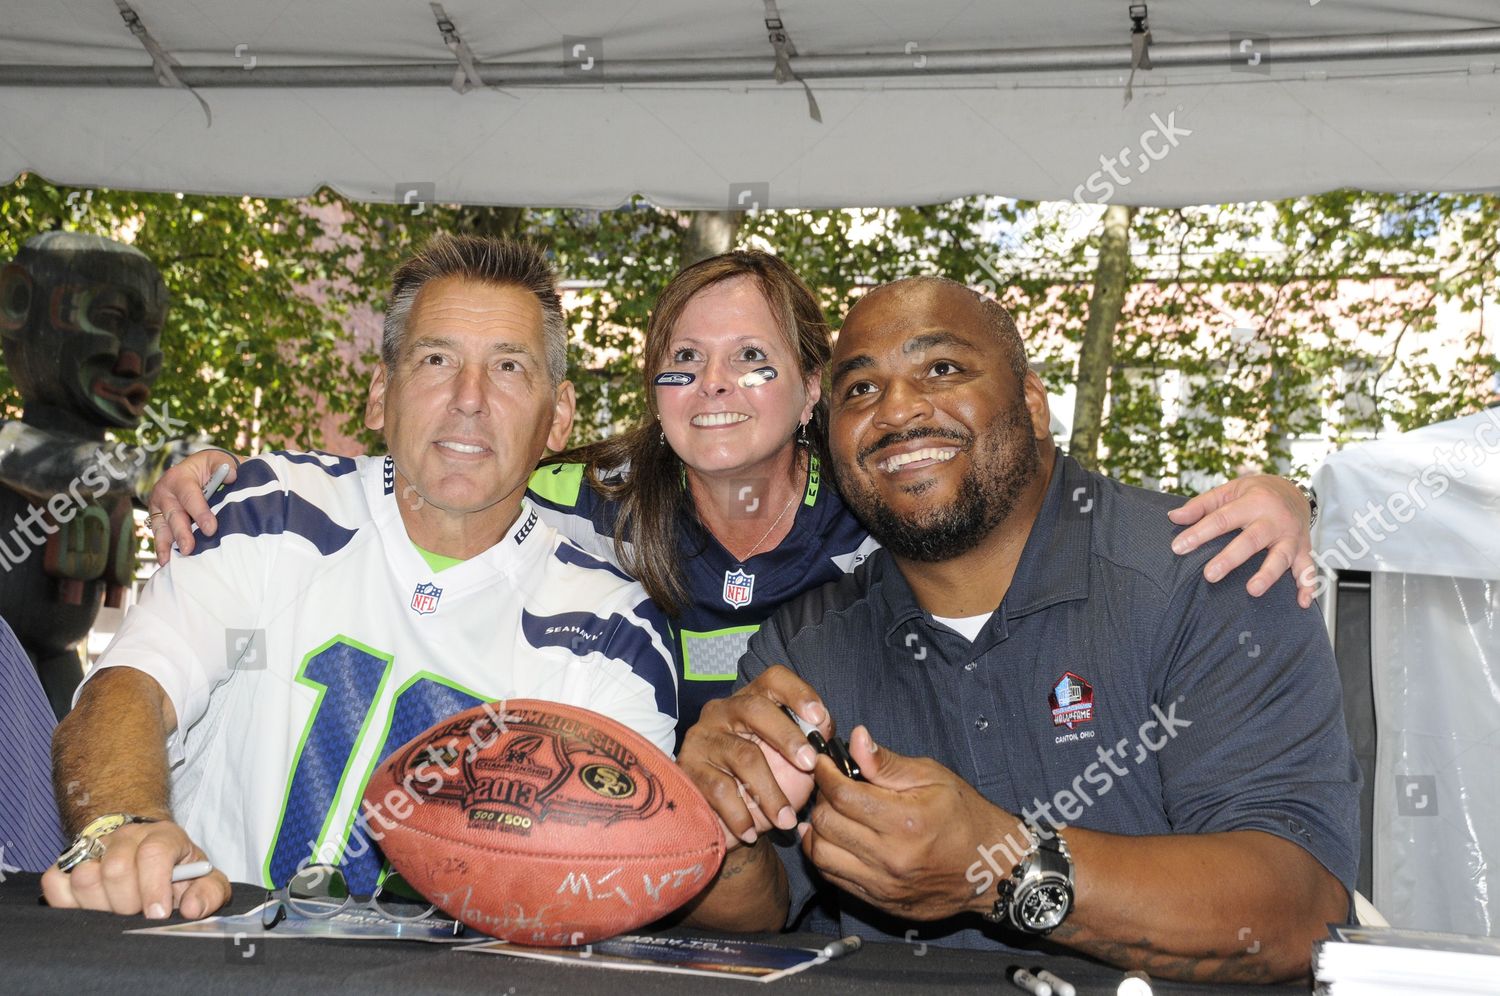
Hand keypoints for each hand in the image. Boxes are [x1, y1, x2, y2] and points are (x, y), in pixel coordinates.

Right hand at [40, 821, 230, 918]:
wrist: (148, 855)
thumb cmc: (177, 873)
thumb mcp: (204, 880)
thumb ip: (210, 893)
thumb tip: (193, 909)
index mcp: (163, 836)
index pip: (153, 853)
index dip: (154, 888)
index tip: (156, 914)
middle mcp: (127, 836)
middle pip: (116, 868)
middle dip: (128, 903)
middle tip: (137, 913)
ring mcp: (94, 846)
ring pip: (85, 877)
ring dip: (101, 906)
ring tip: (117, 911)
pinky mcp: (67, 862)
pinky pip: (56, 881)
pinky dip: (69, 901)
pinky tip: (93, 906)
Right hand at [147, 450, 238, 563]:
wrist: (197, 470)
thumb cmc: (212, 467)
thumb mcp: (218, 461)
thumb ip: (226, 467)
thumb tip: (232, 475)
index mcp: (179, 477)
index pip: (190, 496)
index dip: (200, 512)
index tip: (211, 529)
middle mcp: (165, 491)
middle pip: (174, 514)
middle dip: (182, 533)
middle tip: (189, 549)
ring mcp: (159, 506)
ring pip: (162, 527)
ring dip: (166, 545)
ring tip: (170, 562)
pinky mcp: (158, 518)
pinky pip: (159, 534)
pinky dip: (162, 548)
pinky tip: (166, 562)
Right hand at [677, 665, 830, 849]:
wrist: (728, 824)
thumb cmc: (766, 786)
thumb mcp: (794, 765)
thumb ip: (811, 745)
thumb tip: (825, 729)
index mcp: (753, 701)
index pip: (774, 680)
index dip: (798, 693)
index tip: (819, 718)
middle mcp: (723, 711)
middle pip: (755, 709)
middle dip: (788, 737)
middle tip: (810, 765)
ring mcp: (703, 738)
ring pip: (744, 755)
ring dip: (771, 792)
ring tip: (785, 820)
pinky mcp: (687, 767)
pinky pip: (721, 789)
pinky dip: (742, 814)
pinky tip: (752, 830)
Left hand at [799, 727, 1015, 920]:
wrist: (992, 868)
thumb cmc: (965, 816)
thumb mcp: (933, 777)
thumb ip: (888, 763)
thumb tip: (856, 738)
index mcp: (906, 821)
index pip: (842, 795)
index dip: (825, 773)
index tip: (824, 763)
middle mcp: (891, 857)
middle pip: (825, 824)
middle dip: (821, 799)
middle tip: (832, 787)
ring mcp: (883, 884)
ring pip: (821, 855)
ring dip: (817, 830)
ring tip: (831, 813)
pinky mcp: (879, 902)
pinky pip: (833, 878)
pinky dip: (826, 855)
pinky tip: (837, 838)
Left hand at [1167, 474, 1315, 607]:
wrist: (1295, 490)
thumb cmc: (1256, 493)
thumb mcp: (1229, 490)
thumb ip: (1201, 505)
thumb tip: (1174, 517)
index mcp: (1252, 502)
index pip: (1222, 518)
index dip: (1199, 533)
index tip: (1178, 548)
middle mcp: (1274, 519)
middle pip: (1252, 539)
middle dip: (1231, 558)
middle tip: (1210, 575)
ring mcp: (1291, 535)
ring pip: (1281, 556)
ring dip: (1268, 574)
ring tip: (1253, 590)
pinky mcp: (1304, 549)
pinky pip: (1309, 569)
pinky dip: (1308, 585)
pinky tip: (1302, 603)